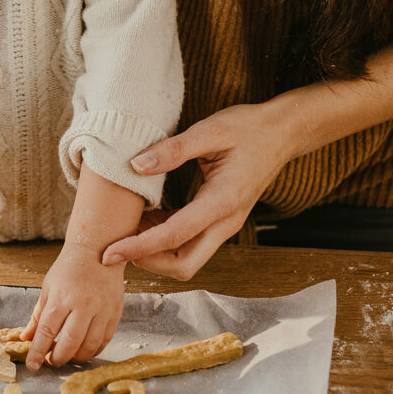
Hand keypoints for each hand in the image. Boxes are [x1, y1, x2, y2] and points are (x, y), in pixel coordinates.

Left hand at [22, 242, 124, 368]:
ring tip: (68, 356)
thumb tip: (26, 337)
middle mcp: (82, 304)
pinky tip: (84, 350)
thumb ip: (37, 315)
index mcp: (61, 298)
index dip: (38, 351)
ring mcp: (101, 309)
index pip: (46, 331)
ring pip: (89, 345)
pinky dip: (93, 350)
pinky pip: (104, 340)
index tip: (33, 365)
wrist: (98, 250)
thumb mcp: (48, 288)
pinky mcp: (114, 312)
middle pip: (70, 342)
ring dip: (77, 357)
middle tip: (52, 360)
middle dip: (59, 358)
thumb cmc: (69, 268)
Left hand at [100, 102, 297, 280]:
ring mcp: (226, 224)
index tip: (110, 252)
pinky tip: (148, 218)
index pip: (175, 236)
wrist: (282, 133)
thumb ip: (172, 149)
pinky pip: (191, 242)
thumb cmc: (249, 129)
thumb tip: (136, 166)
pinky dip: (165, 240)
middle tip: (116, 246)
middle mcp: (226, 221)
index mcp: (223, 202)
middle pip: (184, 264)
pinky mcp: (221, 221)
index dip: (139, 247)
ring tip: (128, 226)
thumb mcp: (210, 131)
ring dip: (155, 251)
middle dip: (147, 261)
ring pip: (187, 258)